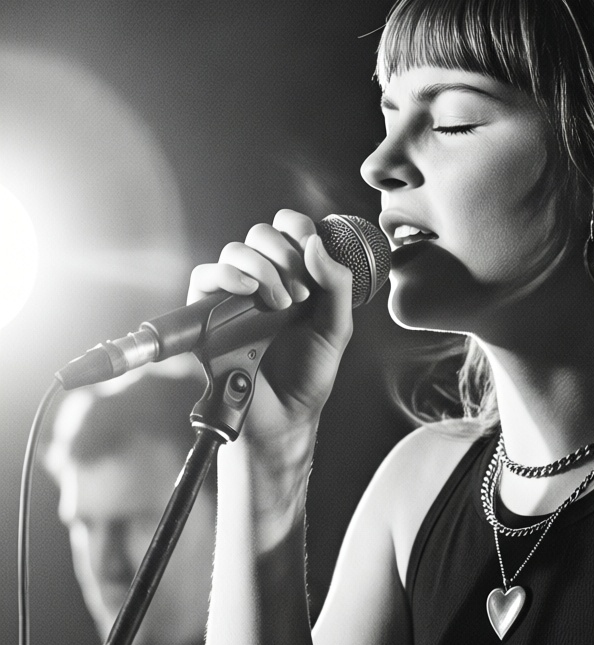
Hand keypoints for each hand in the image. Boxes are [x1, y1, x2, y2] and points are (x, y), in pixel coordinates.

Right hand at [187, 209, 354, 444]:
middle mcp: (260, 282)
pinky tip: (250, 290)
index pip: (287, 230)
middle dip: (284, 253)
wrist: (285, 416)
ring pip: (234, 251)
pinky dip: (228, 275)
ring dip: (262, 268)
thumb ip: (335, 284)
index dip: (298, 228)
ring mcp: (232, 297)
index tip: (313, 248)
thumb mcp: (336, 327)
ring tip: (282, 303)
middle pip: (260, 235)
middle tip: (301, 293)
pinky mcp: (207, 315)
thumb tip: (315, 242)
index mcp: (293, 277)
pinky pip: (204, 276)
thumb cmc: (308, 375)